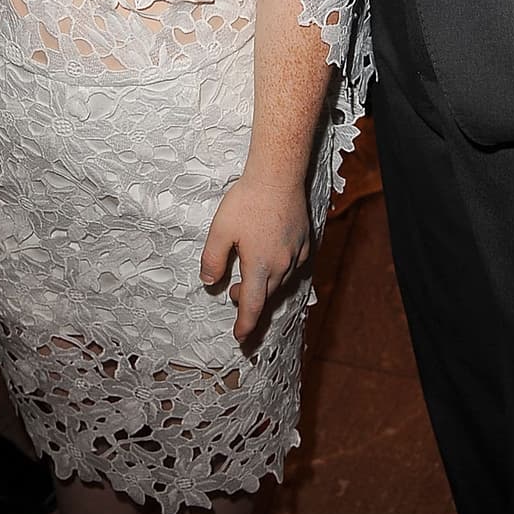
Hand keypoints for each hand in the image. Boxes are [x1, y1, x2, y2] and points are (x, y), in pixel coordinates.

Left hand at [200, 173, 310, 343]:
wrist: (279, 174)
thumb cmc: (248, 201)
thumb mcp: (219, 231)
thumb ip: (213, 260)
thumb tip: (208, 282)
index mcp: (259, 267)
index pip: (252, 306)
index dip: (245, 325)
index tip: (240, 338)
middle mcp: (281, 265)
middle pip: (267, 294)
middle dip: (251, 302)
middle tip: (234, 296)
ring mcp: (296, 252)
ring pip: (281, 280)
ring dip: (265, 285)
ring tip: (250, 276)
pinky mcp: (304, 238)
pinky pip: (295, 264)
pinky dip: (282, 269)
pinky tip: (275, 260)